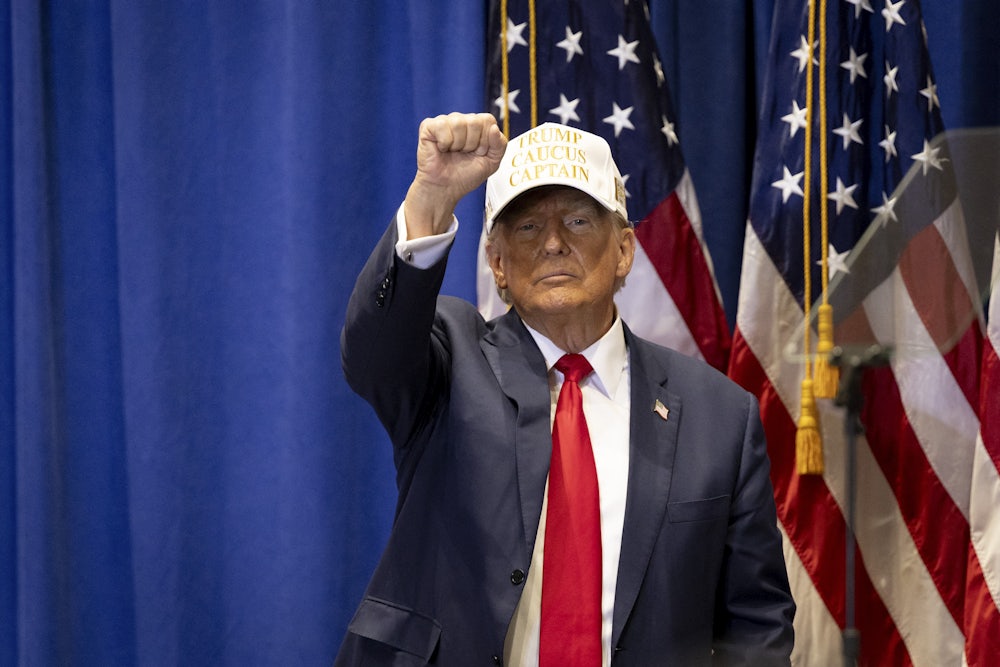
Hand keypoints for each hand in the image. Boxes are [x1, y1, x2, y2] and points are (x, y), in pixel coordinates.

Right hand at [404, 112, 506, 237]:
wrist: (446, 189)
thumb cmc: (466, 175)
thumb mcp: (491, 162)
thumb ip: (500, 145)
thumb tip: (494, 128)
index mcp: (477, 126)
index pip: (488, 120)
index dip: (485, 140)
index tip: (478, 152)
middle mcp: (461, 120)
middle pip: (474, 121)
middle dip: (472, 144)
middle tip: (464, 154)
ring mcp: (445, 122)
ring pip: (458, 123)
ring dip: (458, 145)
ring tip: (453, 152)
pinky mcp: (429, 126)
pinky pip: (442, 126)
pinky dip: (444, 142)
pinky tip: (442, 149)